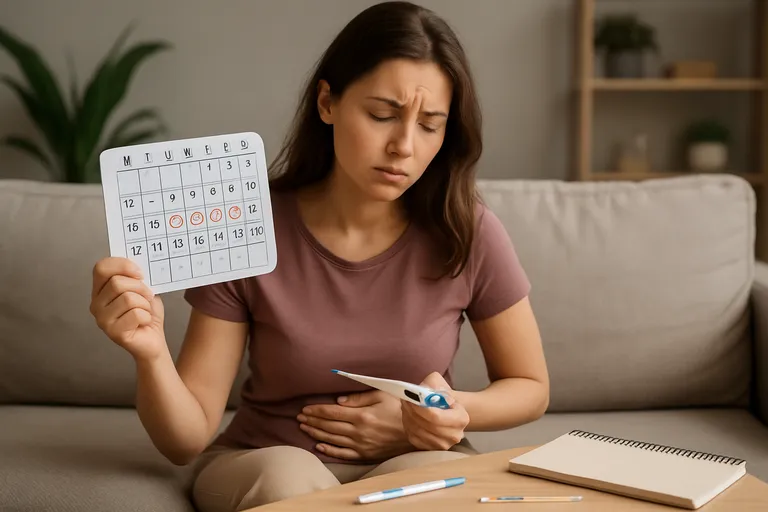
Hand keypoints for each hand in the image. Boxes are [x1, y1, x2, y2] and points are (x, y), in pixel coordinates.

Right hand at [89, 257, 165, 362]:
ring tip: (144, 311)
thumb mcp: (143, 288)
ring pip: (128, 298)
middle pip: (117, 283)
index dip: (122, 265)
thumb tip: (139, 265)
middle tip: (148, 297)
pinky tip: (143, 322)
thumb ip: (136, 277)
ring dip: (145, 304)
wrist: (153, 338)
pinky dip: (146, 316)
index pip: (101, 267)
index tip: (140, 273)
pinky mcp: (113, 332)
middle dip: (140, 288)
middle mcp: (96, 303)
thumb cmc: (147, 312)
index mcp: (100, 289)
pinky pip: (135, 314)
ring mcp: (102, 319)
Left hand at [298, 390, 413, 460]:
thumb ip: (358, 398)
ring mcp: (361, 445)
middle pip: (329, 426)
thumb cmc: (400, 409)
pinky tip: (319, 445)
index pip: (332, 412)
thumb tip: (338, 401)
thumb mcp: (382, 395)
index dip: (316, 410)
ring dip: (316, 433)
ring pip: (332, 439)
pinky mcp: (365, 454)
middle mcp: (358, 431)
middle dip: (312, 420)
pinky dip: (329, 450)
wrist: (417, 431)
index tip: (305, 408)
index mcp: (362, 415)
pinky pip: (343, 454)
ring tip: (304, 428)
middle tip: (299, 417)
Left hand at [401, 372, 469, 450]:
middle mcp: (455, 435)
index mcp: (461, 418)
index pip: (436, 417)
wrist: (446, 410)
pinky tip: (408, 417)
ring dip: (408, 418)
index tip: (411, 399)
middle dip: (412, 412)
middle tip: (404, 401)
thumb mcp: (440, 384)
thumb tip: (424, 394)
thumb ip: (433, 384)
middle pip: (426, 426)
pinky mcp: (431, 449)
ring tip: (405, 406)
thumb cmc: (442, 396)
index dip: (420, 408)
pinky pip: (414, 438)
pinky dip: (408, 427)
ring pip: (418, 432)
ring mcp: (443, 445)